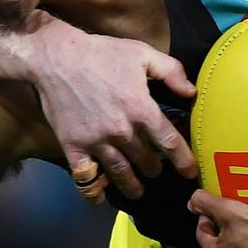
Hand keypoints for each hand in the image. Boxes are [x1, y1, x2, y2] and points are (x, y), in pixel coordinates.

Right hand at [24, 17, 197, 197]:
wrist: (56, 58)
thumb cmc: (102, 53)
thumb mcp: (142, 53)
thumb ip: (171, 71)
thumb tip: (191, 92)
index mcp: (141, 109)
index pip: (169, 143)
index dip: (184, 160)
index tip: (190, 172)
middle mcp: (122, 131)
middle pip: (146, 161)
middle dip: (155, 169)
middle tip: (157, 171)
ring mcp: (96, 142)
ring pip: (120, 173)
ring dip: (132, 185)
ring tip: (137, 190)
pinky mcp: (73, 147)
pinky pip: (86, 178)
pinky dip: (94, 190)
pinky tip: (100, 195)